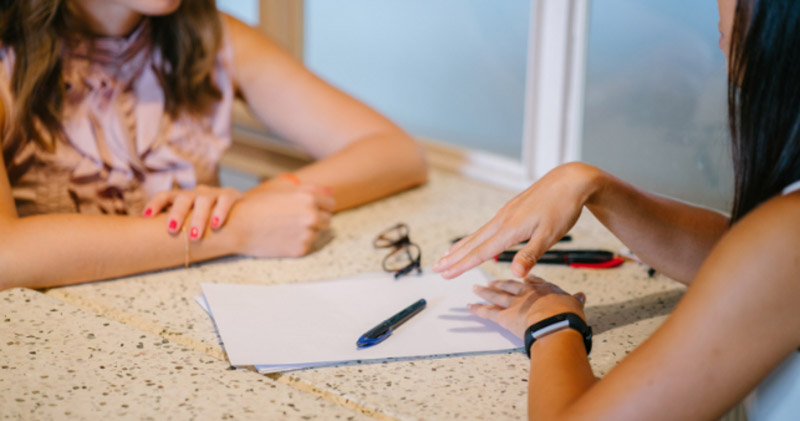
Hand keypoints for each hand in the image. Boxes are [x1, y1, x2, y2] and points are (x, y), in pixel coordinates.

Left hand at [143, 185, 242, 240]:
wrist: (239, 212)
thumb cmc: (208, 221)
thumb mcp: (191, 221)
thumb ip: (177, 228)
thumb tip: (150, 245)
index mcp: (183, 198)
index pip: (166, 196)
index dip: (155, 204)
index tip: (146, 216)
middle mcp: (196, 193)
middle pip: (184, 198)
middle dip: (177, 213)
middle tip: (172, 230)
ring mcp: (214, 193)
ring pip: (204, 200)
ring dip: (198, 218)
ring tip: (195, 236)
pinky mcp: (231, 195)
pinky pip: (225, 201)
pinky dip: (220, 212)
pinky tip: (216, 225)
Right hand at [227, 184, 335, 256]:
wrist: (237, 227)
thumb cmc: (258, 206)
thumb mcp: (284, 191)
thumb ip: (311, 190)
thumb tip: (331, 191)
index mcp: (308, 198)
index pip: (330, 204)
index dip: (321, 206)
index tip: (311, 208)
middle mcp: (311, 216)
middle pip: (327, 220)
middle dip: (316, 219)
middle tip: (296, 220)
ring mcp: (307, 234)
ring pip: (318, 233)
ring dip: (307, 231)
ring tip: (286, 228)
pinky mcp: (300, 249)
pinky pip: (307, 245)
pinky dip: (298, 242)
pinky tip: (283, 237)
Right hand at [433, 162, 602, 278]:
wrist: (570, 180)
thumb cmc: (563, 207)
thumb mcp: (550, 235)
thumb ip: (530, 255)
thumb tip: (514, 275)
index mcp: (510, 229)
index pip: (480, 252)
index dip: (462, 265)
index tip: (445, 274)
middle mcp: (503, 220)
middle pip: (473, 242)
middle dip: (454, 257)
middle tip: (436, 267)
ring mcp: (506, 214)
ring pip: (478, 234)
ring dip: (461, 247)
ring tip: (446, 255)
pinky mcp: (511, 210)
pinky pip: (487, 228)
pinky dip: (475, 237)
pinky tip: (475, 240)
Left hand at [469, 276, 585, 338]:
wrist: (556, 325)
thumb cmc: (568, 317)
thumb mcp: (575, 305)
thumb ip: (576, 300)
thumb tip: (581, 296)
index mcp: (545, 289)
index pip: (534, 282)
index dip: (527, 279)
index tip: (522, 277)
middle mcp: (527, 293)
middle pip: (510, 286)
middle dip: (500, 283)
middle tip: (491, 281)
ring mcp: (514, 304)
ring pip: (496, 296)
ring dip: (485, 292)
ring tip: (476, 288)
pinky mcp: (504, 317)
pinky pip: (487, 312)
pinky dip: (477, 310)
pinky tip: (469, 307)